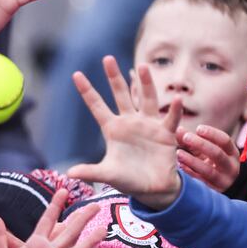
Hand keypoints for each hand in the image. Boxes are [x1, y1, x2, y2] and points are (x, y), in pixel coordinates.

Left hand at [68, 56, 182, 208]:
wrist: (153, 189)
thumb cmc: (129, 180)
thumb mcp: (108, 175)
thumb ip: (91, 172)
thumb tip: (69, 173)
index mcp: (113, 129)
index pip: (97, 106)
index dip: (87, 91)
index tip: (76, 74)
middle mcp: (130, 122)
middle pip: (121, 95)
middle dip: (114, 77)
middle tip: (107, 58)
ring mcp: (148, 125)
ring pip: (147, 99)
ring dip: (146, 84)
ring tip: (144, 67)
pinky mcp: (165, 133)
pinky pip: (170, 118)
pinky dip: (174, 109)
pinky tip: (177, 99)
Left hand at [176, 125, 240, 191]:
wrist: (221, 187)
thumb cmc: (211, 164)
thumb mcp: (206, 152)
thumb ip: (193, 141)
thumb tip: (179, 129)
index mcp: (232, 153)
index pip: (225, 141)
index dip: (212, 134)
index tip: (198, 128)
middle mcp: (231, 167)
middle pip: (217, 154)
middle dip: (201, 144)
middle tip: (186, 137)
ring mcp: (223, 181)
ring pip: (208, 170)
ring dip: (192, 161)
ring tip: (178, 153)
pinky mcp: (213, 191)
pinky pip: (200, 182)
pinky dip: (189, 173)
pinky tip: (179, 167)